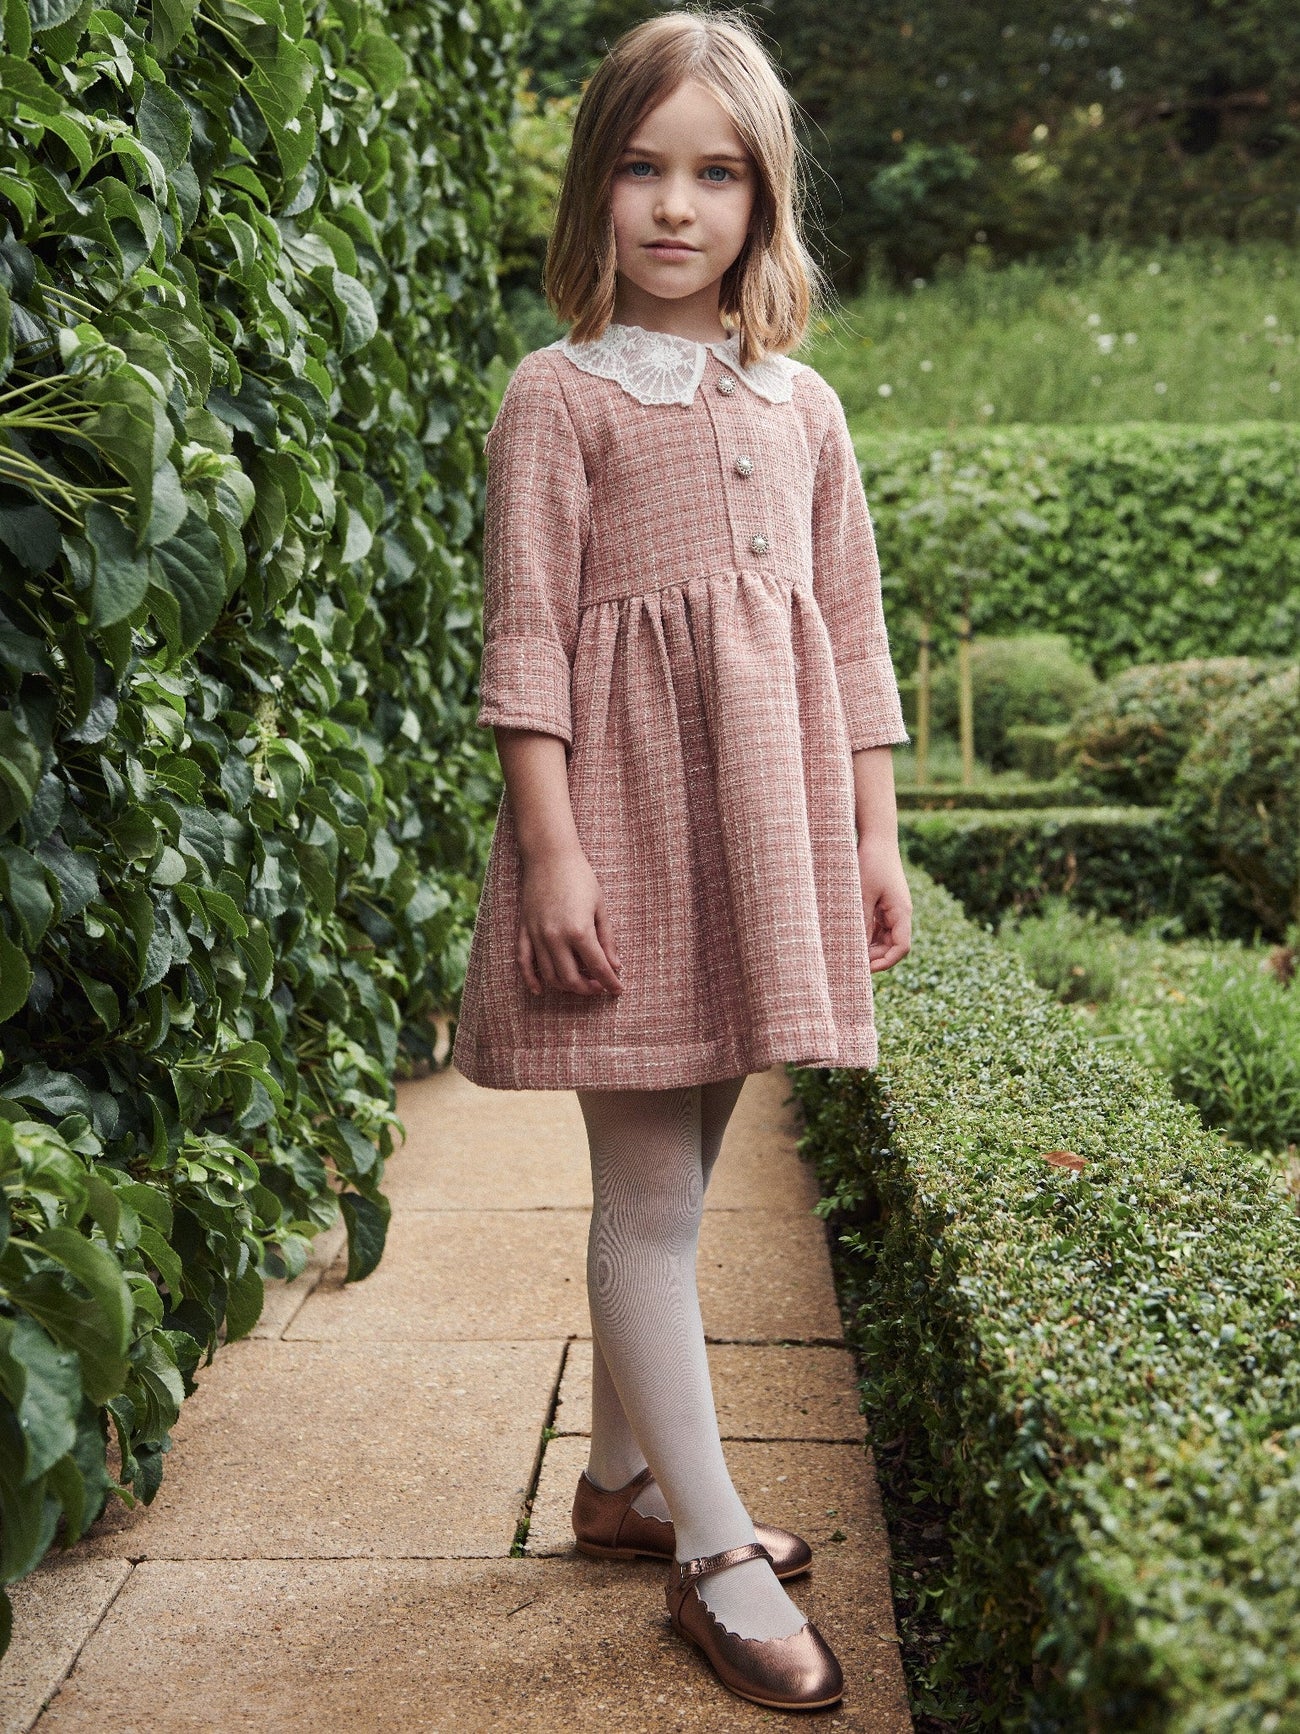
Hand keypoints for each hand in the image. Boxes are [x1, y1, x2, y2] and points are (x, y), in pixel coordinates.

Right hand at [517, 844, 622, 996]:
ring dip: (566, 987)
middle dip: (588, 989)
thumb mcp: (600, 907)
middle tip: (600, 987)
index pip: (598, 968)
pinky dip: (530, 979)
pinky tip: (540, 990)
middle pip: (572, 979)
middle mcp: (556, 938)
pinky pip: (524, 962)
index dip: (610, 983)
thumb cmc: (580, 878)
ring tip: (580, 984)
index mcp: (579, 931)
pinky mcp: (525, 930)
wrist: (550, 856)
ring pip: (549, 976)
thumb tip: (615, 966)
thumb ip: (607, 939)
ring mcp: (537, 935)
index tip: (618, 990)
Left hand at [857, 836, 911, 972]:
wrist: (877, 838)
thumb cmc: (872, 862)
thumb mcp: (863, 894)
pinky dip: (865, 934)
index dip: (886, 962)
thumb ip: (861, 921)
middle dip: (873, 957)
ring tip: (846, 951)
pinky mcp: (882, 903)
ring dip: (868, 946)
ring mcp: (891, 909)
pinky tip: (848, 935)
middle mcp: (899, 913)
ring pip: (882, 938)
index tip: (865, 969)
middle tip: (849, 962)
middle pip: (891, 946)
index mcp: (901, 913)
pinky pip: (876, 926)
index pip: (902, 948)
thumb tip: (856, 949)